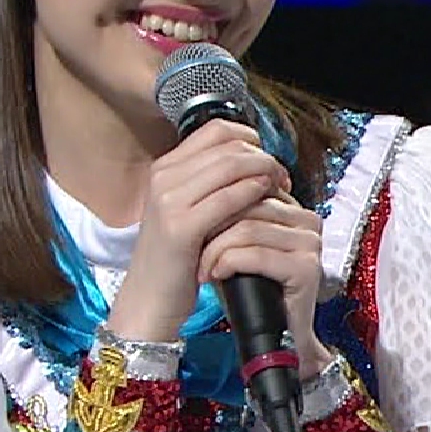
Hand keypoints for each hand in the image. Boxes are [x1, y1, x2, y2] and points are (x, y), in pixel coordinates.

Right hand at [108, 118, 292, 342]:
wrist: (148, 301)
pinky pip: (228, 198)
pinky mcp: (181, 227)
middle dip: (263, 156)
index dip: (249, 139)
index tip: (266, 159)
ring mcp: (169, 200)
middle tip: (282, 175)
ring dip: (264, 171)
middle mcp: (163, 177)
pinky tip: (267, 201)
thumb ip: (209, 184)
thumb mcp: (186, 211)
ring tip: (281, 187)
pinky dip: (253, 193)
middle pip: (228, 145)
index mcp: (165, 169)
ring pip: (231, 165)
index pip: (216, 131)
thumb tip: (252, 163)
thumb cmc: (175, 259)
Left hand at [197, 189, 331, 374]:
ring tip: (202, 266)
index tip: (193, 221)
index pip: (249, 185)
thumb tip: (196, 186)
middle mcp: (307, 221)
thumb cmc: (245, 288)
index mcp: (293, 208)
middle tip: (192, 247)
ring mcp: (310, 244)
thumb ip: (225, 213)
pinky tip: (214, 274)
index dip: (216, 201)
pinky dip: (228, 262)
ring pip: (248, 228)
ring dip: (216, 248)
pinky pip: (256, 254)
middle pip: (249, 204)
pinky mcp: (307, 268)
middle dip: (214, 226)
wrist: (268, 338)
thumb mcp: (232, 243)